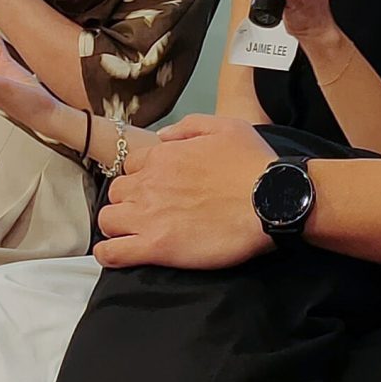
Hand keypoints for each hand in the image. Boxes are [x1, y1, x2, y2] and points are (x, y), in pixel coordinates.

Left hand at [93, 114, 278, 270]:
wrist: (272, 200)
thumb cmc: (253, 164)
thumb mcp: (226, 126)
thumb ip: (188, 127)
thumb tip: (163, 136)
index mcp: (163, 156)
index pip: (131, 166)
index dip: (142, 178)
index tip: (156, 190)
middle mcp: (149, 183)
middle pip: (117, 192)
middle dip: (128, 201)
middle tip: (148, 213)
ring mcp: (149, 215)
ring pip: (108, 220)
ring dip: (117, 226)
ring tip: (133, 234)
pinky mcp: (155, 246)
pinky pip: (112, 252)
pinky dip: (109, 254)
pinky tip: (117, 255)